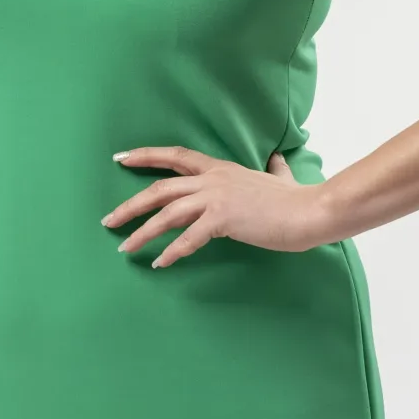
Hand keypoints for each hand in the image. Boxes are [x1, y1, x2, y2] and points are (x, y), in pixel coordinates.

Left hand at [102, 146, 330, 266]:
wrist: (309, 211)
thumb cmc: (296, 199)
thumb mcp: (281, 176)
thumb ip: (274, 168)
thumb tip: (277, 159)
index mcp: (220, 168)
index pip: (176, 155)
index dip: (146, 156)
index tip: (121, 158)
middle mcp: (212, 179)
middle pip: (160, 188)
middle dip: (131, 205)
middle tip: (109, 220)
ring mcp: (216, 197)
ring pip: (166, 213)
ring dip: (142, 232)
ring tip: (124, 248)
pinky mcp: (223, 218)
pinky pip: (188, 238)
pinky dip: (171, 251)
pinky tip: (159, 263)